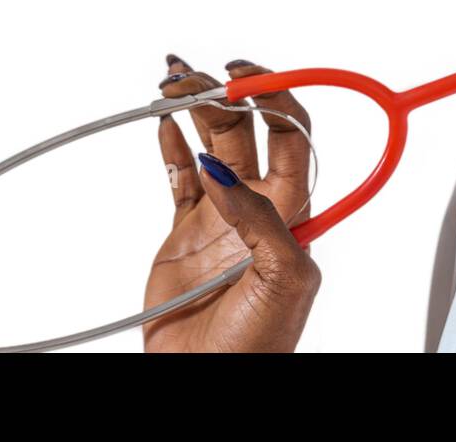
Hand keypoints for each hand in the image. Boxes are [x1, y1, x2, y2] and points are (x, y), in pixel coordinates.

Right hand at [143, 54, 317, 351]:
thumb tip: (226, 173)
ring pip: (211, 143)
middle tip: (194, 77)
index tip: (248, 76)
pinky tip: (161, 124)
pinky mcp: (185, 230)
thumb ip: (262, 220)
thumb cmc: (263, 343)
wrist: (210, 379)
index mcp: (294, 209)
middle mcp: (260, 204)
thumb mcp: (286, 277)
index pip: (293, 136)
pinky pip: (177, 176)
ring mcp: (221, 214)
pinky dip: (168, 146)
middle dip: (223, 95)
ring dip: (193, 109)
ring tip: (170, 83)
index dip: (277, 99)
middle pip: (247, 129)